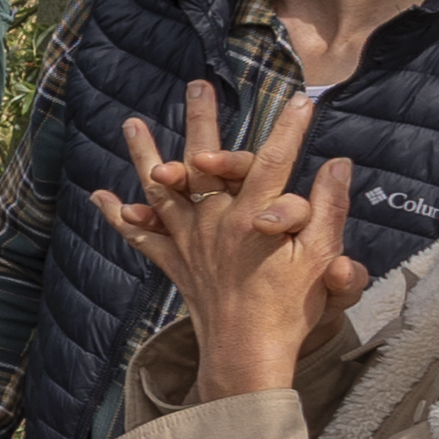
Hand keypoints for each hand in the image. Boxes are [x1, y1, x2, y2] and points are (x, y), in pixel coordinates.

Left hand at [98, 77, 360, 401]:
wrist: (248, 354)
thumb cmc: (289, 310)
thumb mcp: (320, 260)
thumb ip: (329, 210)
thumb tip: (337, 165)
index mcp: (255, 216)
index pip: (275, 160)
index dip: (290, 129)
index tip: (302, 100)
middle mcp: (216, 221)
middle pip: (207, 160)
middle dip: (203, 120)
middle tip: (198, 85)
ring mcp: (191, 240)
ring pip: (163, 189)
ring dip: (145, 154)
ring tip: (130, 123)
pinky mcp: (176, 262)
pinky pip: (143, 236)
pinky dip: (121, 217)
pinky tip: (101, 196)